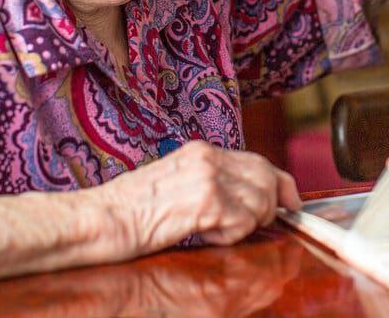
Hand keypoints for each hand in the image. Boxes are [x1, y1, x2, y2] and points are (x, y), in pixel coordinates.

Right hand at [99, 140, 301, 254]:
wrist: (98, 219)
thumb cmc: (127, 211)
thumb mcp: (174, 185)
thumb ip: (210, 184)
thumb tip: (246, 199)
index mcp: (200, 151)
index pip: (257, 160)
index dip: (280, 183)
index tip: (290, 202)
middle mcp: (207, 157)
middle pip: (266, 176)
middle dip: (268, 206)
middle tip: (246, 227)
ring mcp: (208, 176)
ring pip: (260, 201)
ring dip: (245, 224)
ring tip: (212, 231)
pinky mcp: (206, 200)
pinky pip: (242, 222)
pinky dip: (229, 237)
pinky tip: (202, 235)